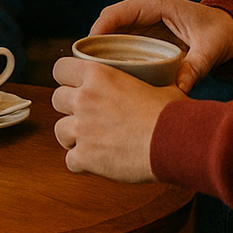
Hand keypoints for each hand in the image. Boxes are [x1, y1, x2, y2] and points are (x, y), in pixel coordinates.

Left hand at [52, 56, 183, 182]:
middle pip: (56, 99)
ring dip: (72, 136)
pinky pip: (70, 160)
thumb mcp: (158, 85)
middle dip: (69, 108)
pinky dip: (82, 163)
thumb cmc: (172, 115)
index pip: (60, 68)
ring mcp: (82, 128)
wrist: (176, 143)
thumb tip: (166, 76)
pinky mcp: (85, 156)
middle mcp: (85, 99)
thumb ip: (146, 81)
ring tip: (91, 140)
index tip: (74, 85)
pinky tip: (98, 161)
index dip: (66, 78)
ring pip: (59, 130)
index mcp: (99, 75)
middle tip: (87, 115)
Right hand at [90, 0, 232, 92]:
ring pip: (112, 32)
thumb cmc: (220, 34)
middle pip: (109, 21)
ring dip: (101, 49)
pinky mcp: (146, 33)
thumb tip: (179, 88)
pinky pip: (122, 40)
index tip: (88, 49)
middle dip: (95, 42)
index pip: (118, 12)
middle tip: (85, 67)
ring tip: (92, 72)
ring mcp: (144, 21)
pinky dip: (112, 53)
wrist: (230, 30)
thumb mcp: (210, 51)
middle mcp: (146, 10)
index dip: (100, 28)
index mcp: (157, 5)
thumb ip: (195, 67)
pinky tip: (108, 73)